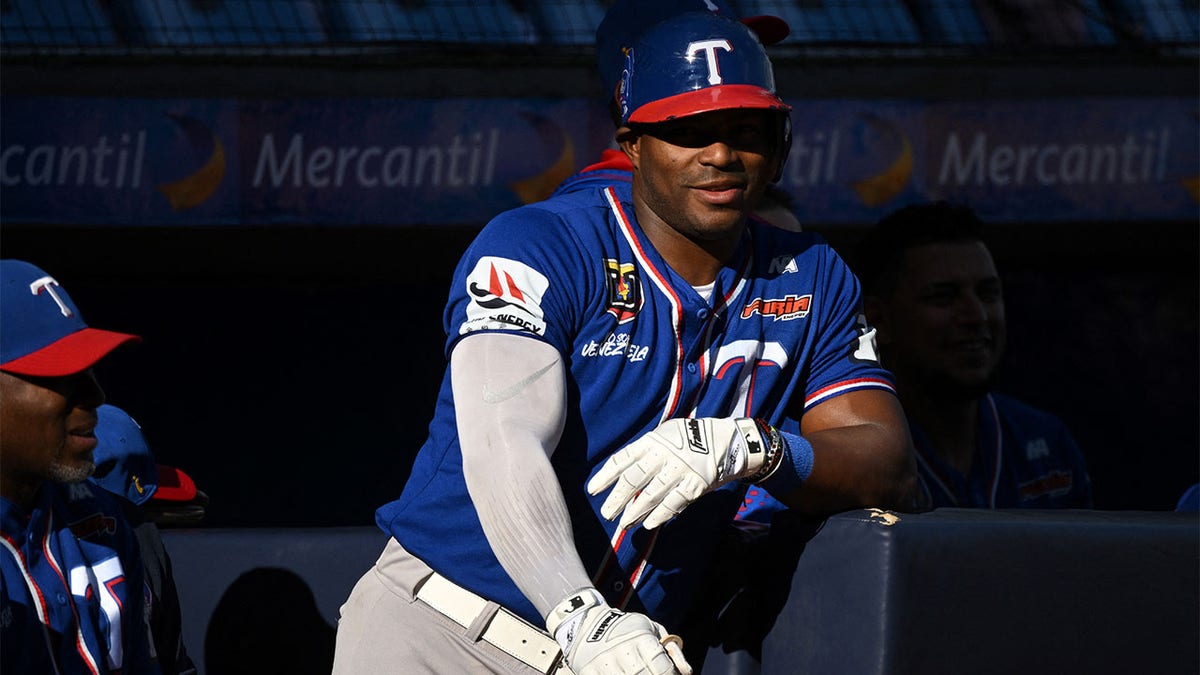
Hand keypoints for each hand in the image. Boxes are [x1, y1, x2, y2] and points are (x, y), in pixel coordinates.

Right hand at [548, 590, 691, 674]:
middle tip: (654, 674)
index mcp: (640, 638)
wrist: (586, 623)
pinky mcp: (588, 671)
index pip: (662, 668)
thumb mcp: (651, 629)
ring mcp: (603, 663)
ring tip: (637, 672)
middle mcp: (622, 650)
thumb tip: (686, 672)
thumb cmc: (626, 628)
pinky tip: (624, 674)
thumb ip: (671, 650)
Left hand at [587, 418, 765, 529]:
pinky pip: (673, 503)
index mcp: (651, 441)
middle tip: (606, 513)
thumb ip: (645, 452)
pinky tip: (649, 523)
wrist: (725, 440)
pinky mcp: (695, 484)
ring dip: (635, 512)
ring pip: (651, 495)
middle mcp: (663, 455)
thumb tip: (622, 475)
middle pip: (633, 480)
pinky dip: (660, 515)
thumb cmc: (688, 439)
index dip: (605, 476)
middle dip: (617, 499)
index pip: (622, 459)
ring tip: (623, 523)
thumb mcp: (664, 435)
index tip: (592, 490)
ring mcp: (679, 470)